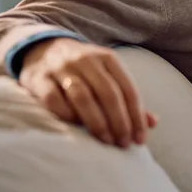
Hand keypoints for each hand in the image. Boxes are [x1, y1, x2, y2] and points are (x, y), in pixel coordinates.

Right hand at [18, 38, 156, 147]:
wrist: (43, 48)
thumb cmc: (84, 70)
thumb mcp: (108, 75)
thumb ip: (128, 98)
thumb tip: (152, 123)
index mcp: (108, 58)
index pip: (128, 89)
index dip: (136, 116)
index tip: (140, 139)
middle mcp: (86, 60)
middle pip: (108, 93)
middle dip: (119, 121)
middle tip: (123, 143)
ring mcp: (61, 67)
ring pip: (83, 96)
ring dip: (97, 122)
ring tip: (105, 141)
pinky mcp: (38, 78)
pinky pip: (54, 99)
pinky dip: (67, 114)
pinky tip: (76, 127)